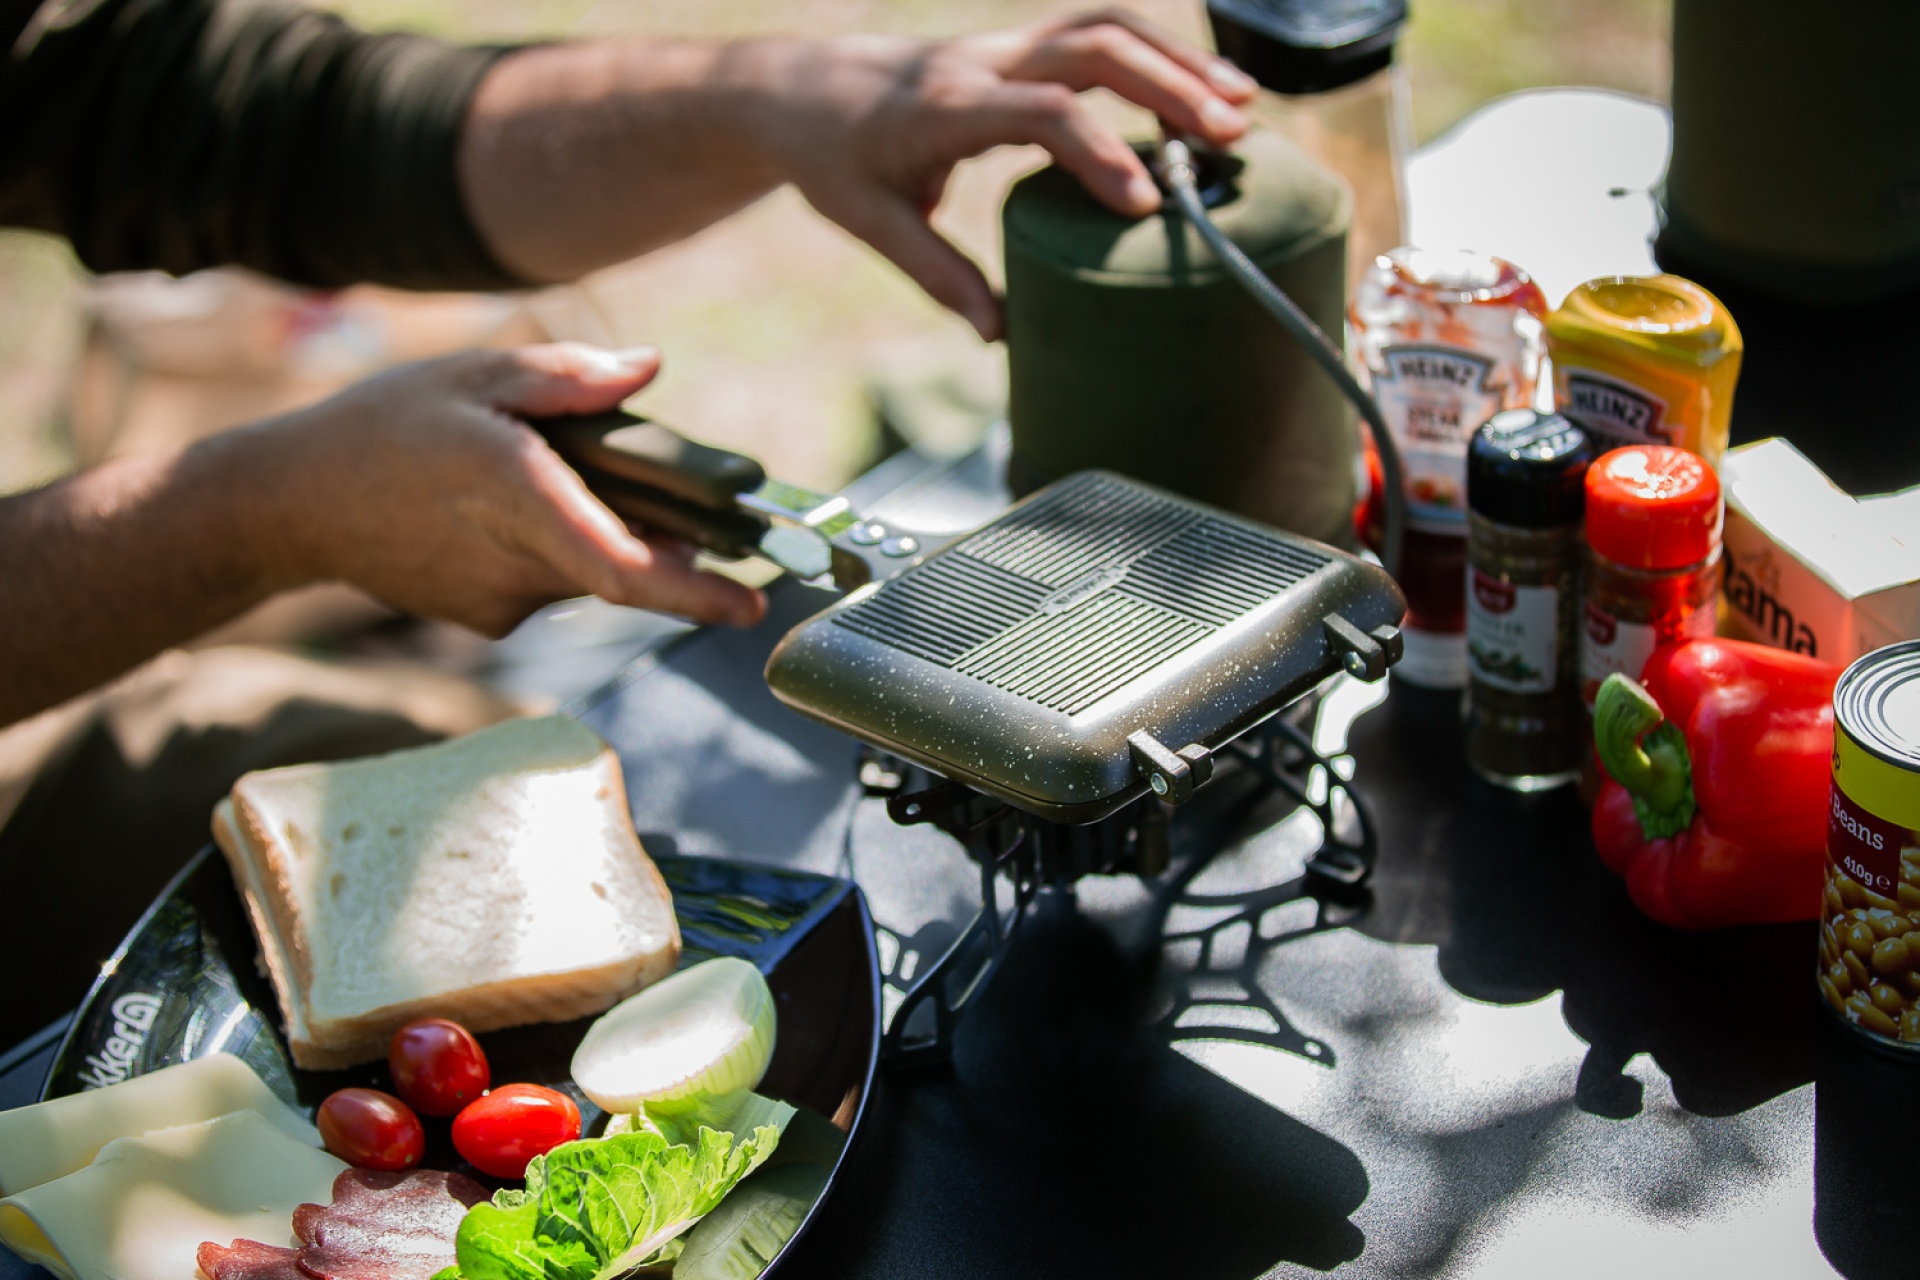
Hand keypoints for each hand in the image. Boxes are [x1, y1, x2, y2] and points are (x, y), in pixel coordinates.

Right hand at [236, 343, 767, 636]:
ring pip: (591, 569)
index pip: (619, 566)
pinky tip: (505, 510)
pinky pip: (555, 581)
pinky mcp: (490, 619)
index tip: (749, 603)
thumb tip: (647, 371)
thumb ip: (566, 376)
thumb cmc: (383, 426)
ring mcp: (501, 601)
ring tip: (542, 477)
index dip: (692, 592)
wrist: (293, 504)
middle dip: (668, 539)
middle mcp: (515, 561)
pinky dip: (561, 546)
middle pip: (624, 562)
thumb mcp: (473, 374)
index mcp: (515, 496)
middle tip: (697, 514)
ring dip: (604, 530)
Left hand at [751, 10, 1257, 338]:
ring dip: (1177, 60)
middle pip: (1092, 46)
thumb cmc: (833, 159)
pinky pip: (1097, 37)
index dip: (1100, 151)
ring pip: (1105, 25)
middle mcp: (983, 63)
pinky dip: (1155, 58)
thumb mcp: (870, 223)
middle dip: (1168, 85)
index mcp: (945, 106)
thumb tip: (999, 333)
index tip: (1144, 202)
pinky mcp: (1021, 51)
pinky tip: (1199, 96)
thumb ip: (937, 273)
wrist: (798, 90)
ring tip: (1241, 107)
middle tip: (1228, 138)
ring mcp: (1006, 47)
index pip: (1039, 111)